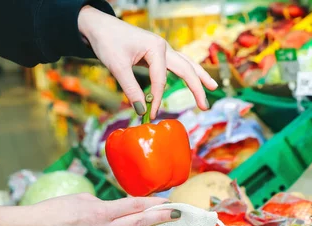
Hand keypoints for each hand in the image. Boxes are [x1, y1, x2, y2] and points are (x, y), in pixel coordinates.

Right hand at [0, 193, 179, 225]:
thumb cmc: (56, 209)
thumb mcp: (83, 199)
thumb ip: (105, 205)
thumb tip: (118, 210)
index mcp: (102, 211)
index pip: (136, 206)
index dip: (154, 203)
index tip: (167, 202)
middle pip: (141, 224)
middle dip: (161, 217)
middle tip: (174, 214)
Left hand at [78, 6, 217, 118]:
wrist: (98, 25)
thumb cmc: (107, 42)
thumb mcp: (117, 67)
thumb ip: (131, 89)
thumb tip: (141, 110)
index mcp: (156, 48)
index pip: (161, 80)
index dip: (156, 100)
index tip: (150, 115)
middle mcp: (163, 47)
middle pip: (186, 69)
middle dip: (197, 88)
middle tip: (205, 106)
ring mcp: (162, 49)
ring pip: (186, 64)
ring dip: (199, 76)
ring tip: (213, 87)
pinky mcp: (157, 53)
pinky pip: (176, 64)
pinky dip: (187, 72)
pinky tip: (193, 78)